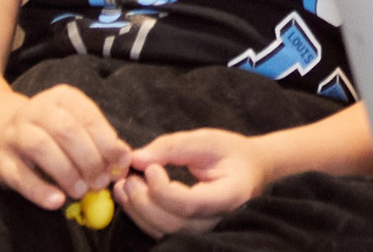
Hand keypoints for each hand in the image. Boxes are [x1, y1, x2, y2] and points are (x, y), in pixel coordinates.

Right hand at [0, 85, 131, 210]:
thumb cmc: (47, 132)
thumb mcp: (74, 126)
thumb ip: (98, 140)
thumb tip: (123, 160)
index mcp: (62, 98)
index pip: (88, 117)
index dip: (107, 142)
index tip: (121, 164)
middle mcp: (37, 110)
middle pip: (67, 131)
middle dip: (89, 159)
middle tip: (101, 182)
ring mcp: (15, 133)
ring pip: (42, 148)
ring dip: (67, 173)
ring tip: (81, 192)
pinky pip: (20, 175)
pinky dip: (40, 190)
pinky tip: (57, 201)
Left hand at [118, 129, 269, 238]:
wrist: (248, 170)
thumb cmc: (231, 152)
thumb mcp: (208, 140)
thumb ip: (173, 147)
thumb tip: (137, 158)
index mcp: (229, 196)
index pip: (191, 205)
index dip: (164, 191)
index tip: (150, 168)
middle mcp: (216, 220)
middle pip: (173, 223)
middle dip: (144, 201)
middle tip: (130, 176)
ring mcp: (201, 230)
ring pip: (163, 231)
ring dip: (137, 210)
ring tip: (124, 184)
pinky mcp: (187, 230)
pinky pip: (160, 230)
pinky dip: (140, 214)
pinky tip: (130, 194)